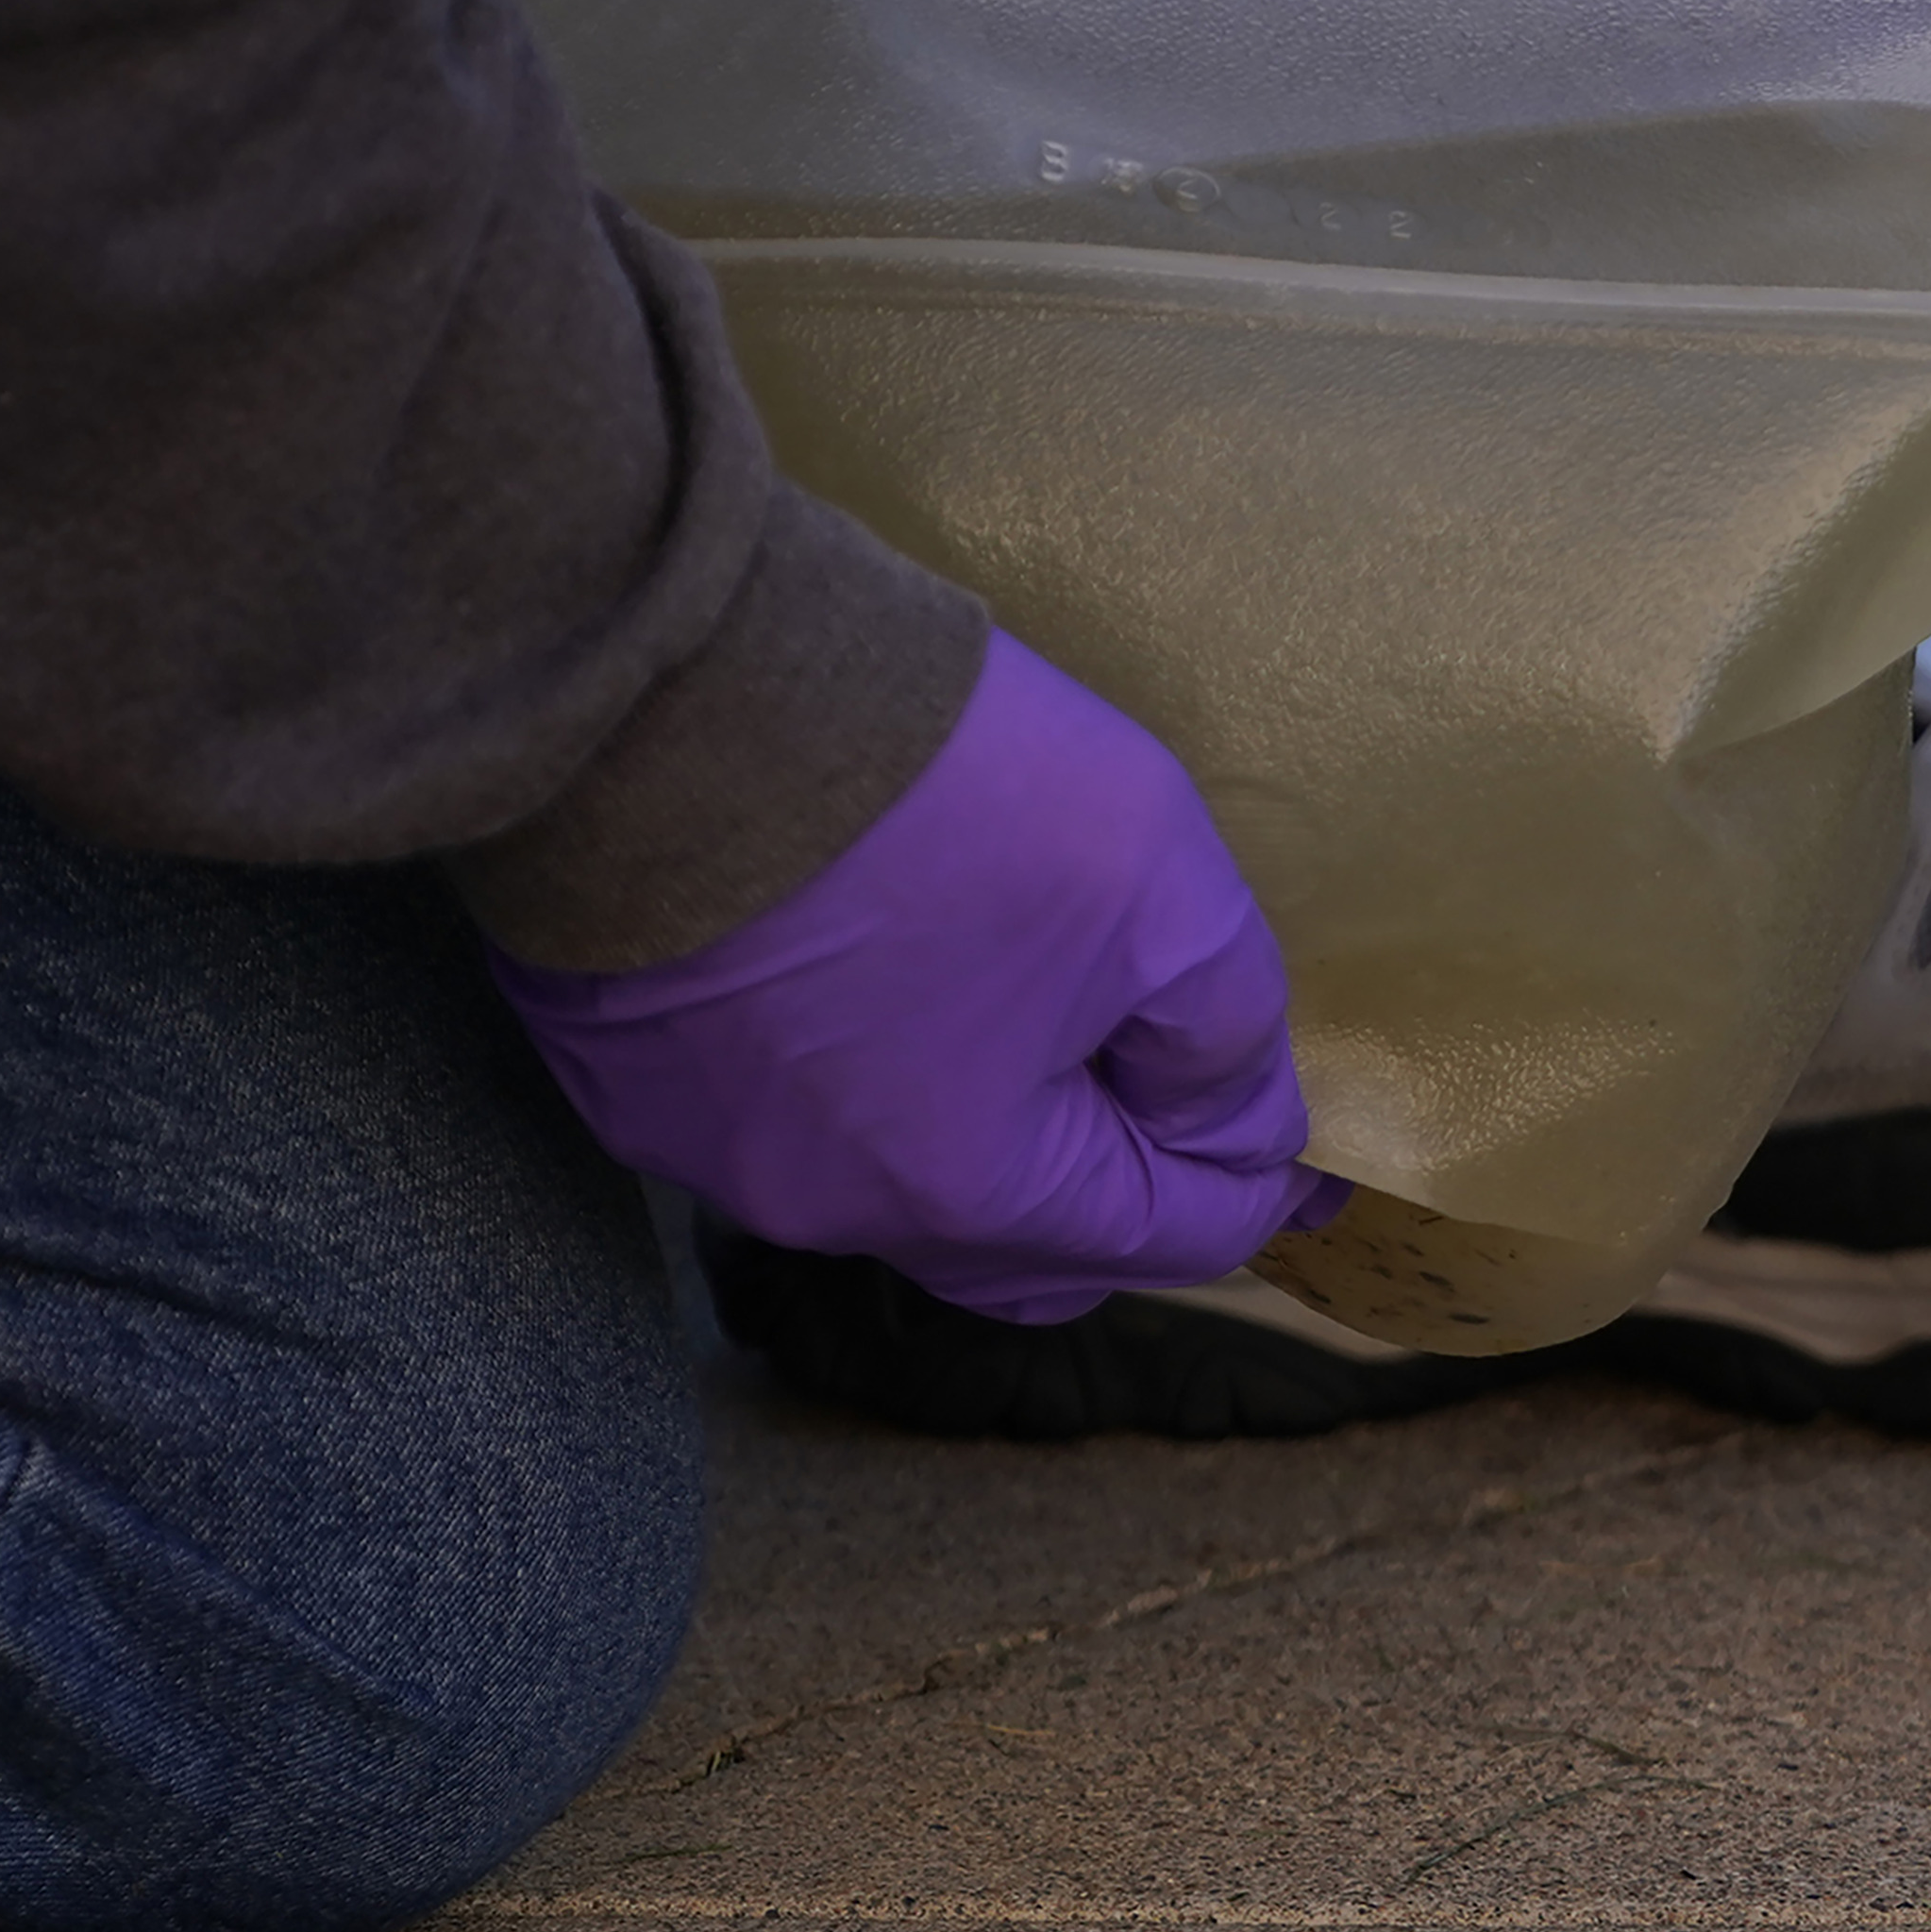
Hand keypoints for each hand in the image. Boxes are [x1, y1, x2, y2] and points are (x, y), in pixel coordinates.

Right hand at [491, 630, 1340, 1326]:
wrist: (675, 684)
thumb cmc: (933, 791)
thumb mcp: (1159, 889)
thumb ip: (1223, 1032)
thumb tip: (1236, 1128)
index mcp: (963, 1190)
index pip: (1159, 1236)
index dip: (1248, 1184)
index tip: (1304, 1156)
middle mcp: (825, 1205)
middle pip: (1020, 1247)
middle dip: (1116, 1188)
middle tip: (1177, 1115)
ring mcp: (707, 1147)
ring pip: (894, 1185)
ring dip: (981, 1129)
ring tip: (1036, 1036)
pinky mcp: (626, 1073)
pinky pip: (780, 1115)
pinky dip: (858, 1080)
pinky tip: (889, 990)